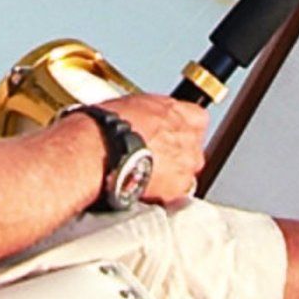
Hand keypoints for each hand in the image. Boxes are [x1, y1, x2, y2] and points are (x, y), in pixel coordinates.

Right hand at [97, 92, 207, 206]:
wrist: (100, 150)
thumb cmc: (109, 126)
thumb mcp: (132, 104)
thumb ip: (152, 113)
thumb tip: (147, 118)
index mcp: (177, 112)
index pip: (198, 118)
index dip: (184, 128)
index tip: (172, 133)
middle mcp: (187, 138)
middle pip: (194, 148)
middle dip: (179, 154)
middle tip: (156, 157)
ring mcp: (185, 164)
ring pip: (188, 172)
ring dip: (173, 175)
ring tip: (148, 175)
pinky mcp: (177, 189)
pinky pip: (178, 194)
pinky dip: (164, 194)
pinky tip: (146, 189)